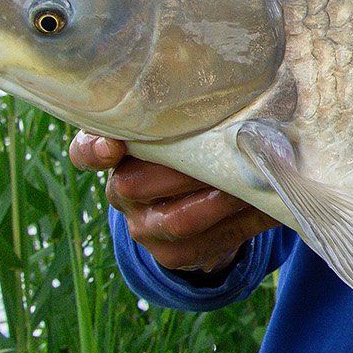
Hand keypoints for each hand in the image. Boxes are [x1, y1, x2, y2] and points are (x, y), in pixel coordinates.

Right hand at [69, 131, 279, 274]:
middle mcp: (122, 192)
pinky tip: (266, 204)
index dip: (94, 149)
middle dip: (185, 170)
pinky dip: (244, 222)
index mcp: (116, 153)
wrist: (204, 209)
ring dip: (221, 200)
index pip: (86, 151)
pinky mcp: (171, 254)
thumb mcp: (185, 127)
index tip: (113, 147)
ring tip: (255, 180)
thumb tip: (238, 97)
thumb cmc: (194, 150)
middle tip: (228, 149)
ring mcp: (144, 227)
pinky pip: (207, 243)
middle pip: (135, 184)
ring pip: (177, 219)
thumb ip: (189, 114)